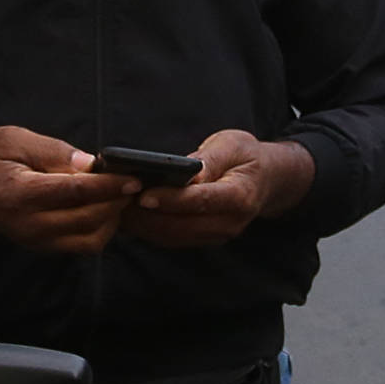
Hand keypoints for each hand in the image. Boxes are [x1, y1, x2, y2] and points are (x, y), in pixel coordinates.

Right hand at [0, 126, 135, 253]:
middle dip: (116, 201)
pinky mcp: (46, 247)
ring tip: (117, 193)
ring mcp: (38, 241)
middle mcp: (29, 225)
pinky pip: (84, 245)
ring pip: (91, 238)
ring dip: (112, 217)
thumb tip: (89, 163)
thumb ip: (51, 150)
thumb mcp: (12, 139)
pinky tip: (104, 206)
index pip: (74, 193)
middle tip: (131, 180)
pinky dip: (102, 228)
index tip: (133, 177)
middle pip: (88, 219)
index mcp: (19, 194)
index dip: (108, 186)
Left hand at [126, 129, 314, 248]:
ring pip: (173, 236)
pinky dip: (149, 229)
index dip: (170, 200)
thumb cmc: (246, 156)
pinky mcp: (205, 239)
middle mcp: (229, 222)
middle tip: (118, 201)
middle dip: (146, 216)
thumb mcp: (232, 145)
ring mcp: (218, 235)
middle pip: (181, 226)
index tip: (143, 194)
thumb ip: (209, 160)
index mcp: (240, 196)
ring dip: (143, 226)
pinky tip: (130, 215)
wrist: (267, 179)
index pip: (200, 201)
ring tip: (117, 207)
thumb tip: (187, 174)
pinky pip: (173, 238)